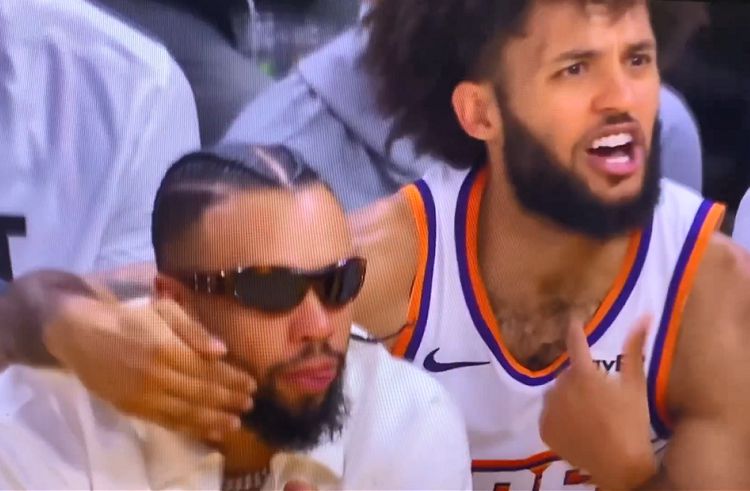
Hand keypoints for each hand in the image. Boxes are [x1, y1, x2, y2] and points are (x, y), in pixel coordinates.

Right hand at [44, 295, 255, 441]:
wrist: (83, 335)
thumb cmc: (130, 318)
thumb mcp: (164, 309)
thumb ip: (193, 329)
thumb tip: (221, 350)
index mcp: (166, 348)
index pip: (208, 369)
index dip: (233, 379)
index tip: (252, 383)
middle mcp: (157, 375)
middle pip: (201, 392)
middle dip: (229, 399)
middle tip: (250, 403)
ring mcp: (144, 396)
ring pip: (186, 412)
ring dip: (215, 419)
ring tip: (236, 423)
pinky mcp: (134, 409)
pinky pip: (168, 422)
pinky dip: (191, 428)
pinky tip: (210, 431)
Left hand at [540, 315, 655, 489]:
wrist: (620, 465)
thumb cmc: (632, 423)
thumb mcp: (636, 385)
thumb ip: (635, 349)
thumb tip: (644, 316)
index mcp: (584, 374)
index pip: (576, 343)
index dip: (574, 330)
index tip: (573, 320)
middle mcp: (561, 387)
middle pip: (568, 374)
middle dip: (580, 379)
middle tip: (599, 397)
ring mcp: (550, 409)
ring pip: (557, 393)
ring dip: (568, 397)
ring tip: (589, 415)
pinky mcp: (544, 428)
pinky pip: (550, 414)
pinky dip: (560, 417)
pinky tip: (578, 427)